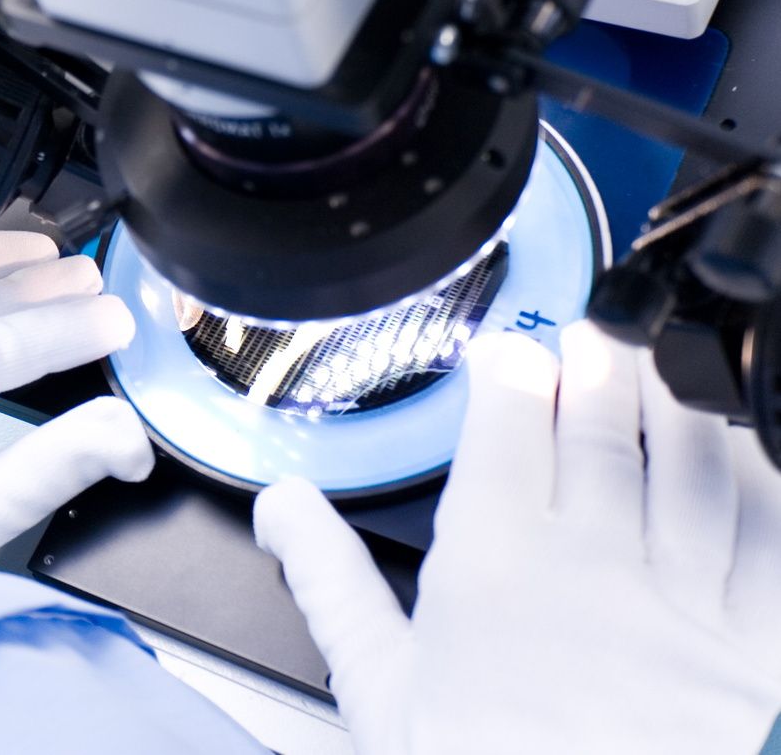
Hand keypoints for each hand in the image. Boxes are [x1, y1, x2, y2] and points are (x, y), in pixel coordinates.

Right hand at [254, 322, 780, 754]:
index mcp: (492, 567)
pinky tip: (742, 455)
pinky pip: (765, 542)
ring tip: (665, 366)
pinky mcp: (747, 652)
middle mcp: (590, 569)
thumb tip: (281, 506)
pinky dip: (757, 485)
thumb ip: (327, 576)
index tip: (514, 351)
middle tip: (599, 331)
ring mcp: (676, 606)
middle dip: (602, 366)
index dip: (515, 376)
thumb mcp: (375, 683)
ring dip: (679, 405)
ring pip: (692, 470)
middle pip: (603, 434)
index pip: (508, 433)